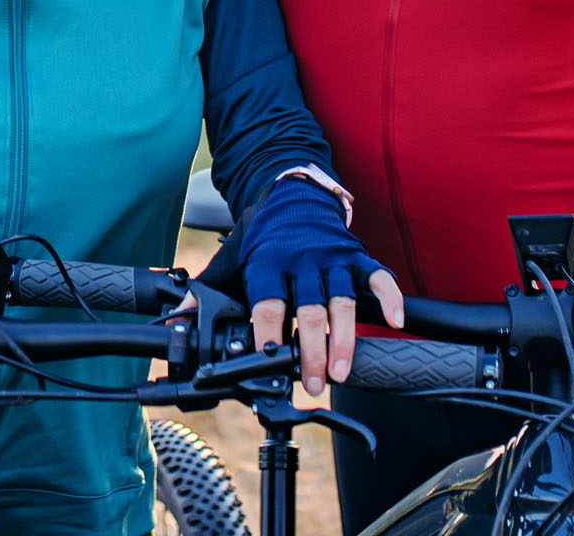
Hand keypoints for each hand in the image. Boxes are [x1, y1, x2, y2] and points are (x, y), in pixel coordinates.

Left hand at [197, 179, 402, 395]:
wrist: (291, 191)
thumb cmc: (261, 234)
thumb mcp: (231, 258)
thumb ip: (207, 292)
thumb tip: (177, 322)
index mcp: (267, 261)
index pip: (268, 302)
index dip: (269, 332)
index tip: (269, 359)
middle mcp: (301, 259)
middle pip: (309, 309)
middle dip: (313, 350)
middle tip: (314, 383)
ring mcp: (331, 256)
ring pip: (342, 300)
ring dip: (345, 337)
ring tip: (342, 370)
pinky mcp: (355, 253)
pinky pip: (377, 275)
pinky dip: (390, 296)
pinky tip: (396, 321)